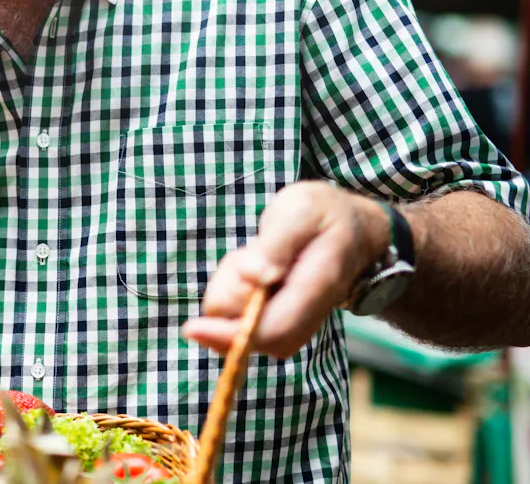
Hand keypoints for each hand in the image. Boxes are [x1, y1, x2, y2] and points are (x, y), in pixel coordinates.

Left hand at [182, 181, 388, 357]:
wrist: (353, 227)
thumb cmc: (323, 214)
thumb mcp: (301, 209)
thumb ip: (277, 243)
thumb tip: (255, 276)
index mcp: (318, 286)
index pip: (274, 330)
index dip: (232, 335)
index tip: (193, 327)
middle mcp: (309, 314)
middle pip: (251, 335)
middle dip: (227, 302)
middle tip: (243, 258)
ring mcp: (296, 321)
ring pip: (241, 326)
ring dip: (230, 292)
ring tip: (253, 255)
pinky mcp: (282, 319)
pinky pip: (243, 317)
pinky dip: (233, 293)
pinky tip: (252, 266)